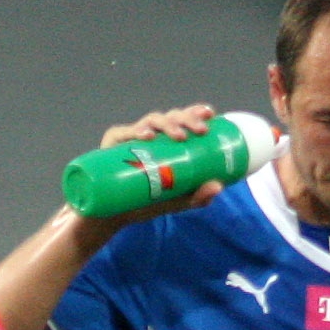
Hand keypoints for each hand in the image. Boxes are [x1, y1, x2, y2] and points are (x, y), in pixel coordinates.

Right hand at [95, 105, 231, 219]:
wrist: (111, 216)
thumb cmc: (144, 203)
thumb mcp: (174, 201)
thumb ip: (196, 197)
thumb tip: (219, 186)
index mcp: (164, 142)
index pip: (181, 121)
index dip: (195, 113)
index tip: (210, 115)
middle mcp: (148, 135)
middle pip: (169, 118)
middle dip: (186, 119)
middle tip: (200, 131)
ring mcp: (130, 138)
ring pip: (151, 121)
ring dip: (167, 124)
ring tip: (179, 136)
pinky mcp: (111, 145)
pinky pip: (123, 133)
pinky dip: (135, 131)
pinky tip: (146, 136)